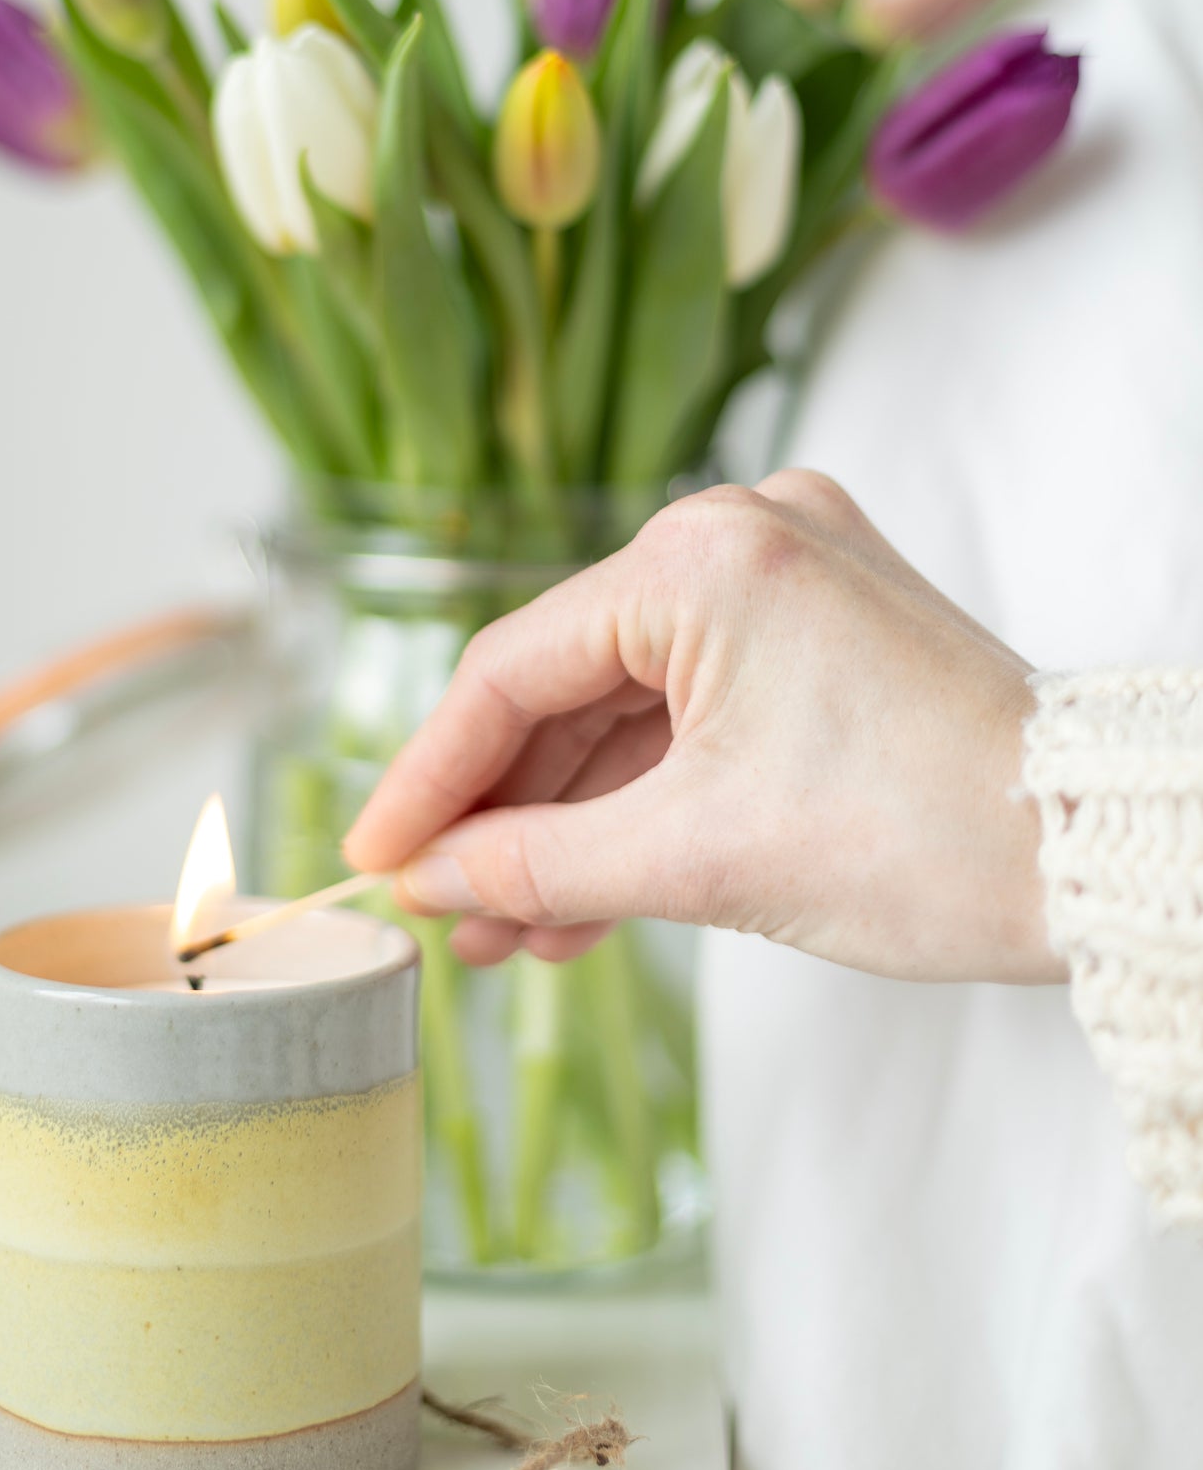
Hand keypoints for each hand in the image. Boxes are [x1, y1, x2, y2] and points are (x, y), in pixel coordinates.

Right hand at [344, 472, 1060, 983]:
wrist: (1097, 857)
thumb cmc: (925, 840)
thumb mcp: (699, 860)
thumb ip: (535, 863)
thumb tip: (428, 879)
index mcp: (705, 557)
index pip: (515, 670)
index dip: (430, 777)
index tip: (372, 859)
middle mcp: (741, 535)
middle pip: (568, 687)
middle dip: (504, 816)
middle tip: (443, 915)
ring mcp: (786, 575)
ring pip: (628, 708)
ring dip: (569, 822)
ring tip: (508, 933)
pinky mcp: (818, 626)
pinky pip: (692, 710)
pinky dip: (641, 799)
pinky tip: (581, 899)